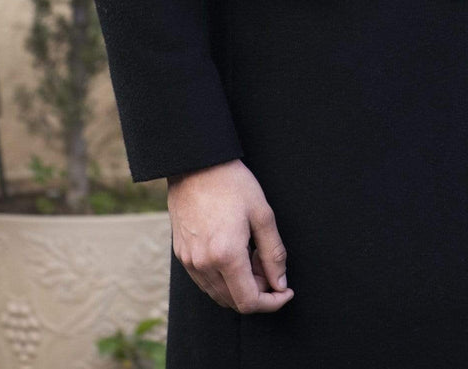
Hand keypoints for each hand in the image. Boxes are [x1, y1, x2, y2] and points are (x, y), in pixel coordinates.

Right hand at [166, 158, 294, 313]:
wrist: (195, 164)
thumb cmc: (232, 184)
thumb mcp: (262, 214)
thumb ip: (273, 253)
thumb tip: (280, 283)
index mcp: (226, 256)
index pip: (249, 302)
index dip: (272, 303)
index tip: (285, 291)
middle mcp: (203, 265)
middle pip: (234, 301)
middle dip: (257, 291)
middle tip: (267, 262)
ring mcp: (189, 261)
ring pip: (218, 294)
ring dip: (239, 285)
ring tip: (251, 254)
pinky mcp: (182, 255)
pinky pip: (205, 281)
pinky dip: (223, 278)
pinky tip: (233, 253)